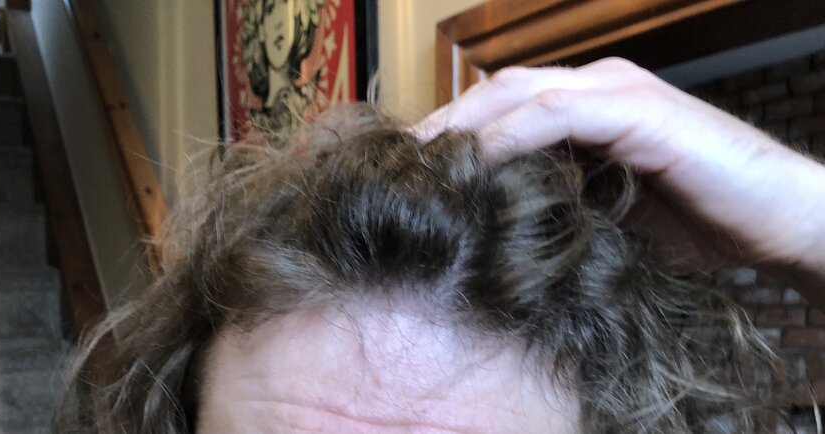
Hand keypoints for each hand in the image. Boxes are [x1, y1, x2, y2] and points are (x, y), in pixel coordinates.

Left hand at [414, 58, 824, 297]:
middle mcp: (597, 86)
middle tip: (398, 163)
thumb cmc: (701, 222)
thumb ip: (559, 204)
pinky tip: (474, 163)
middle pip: (496, 92)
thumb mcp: (609, 213)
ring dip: (463, 126)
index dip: (454, 134)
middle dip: (443, 124)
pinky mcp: (637, 110)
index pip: (503, 107)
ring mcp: (617, 91)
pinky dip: (509, 136)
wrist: (780, 221)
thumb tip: (496, 226)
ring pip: (517, 94)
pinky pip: (555, 114)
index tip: (412, 171)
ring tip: (420, 162)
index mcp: (588, 105)